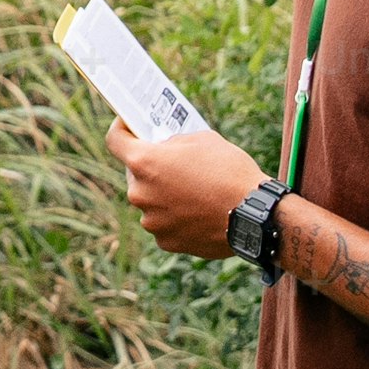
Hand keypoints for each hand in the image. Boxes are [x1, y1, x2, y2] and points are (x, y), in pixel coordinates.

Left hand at [110, 120, 268, 258]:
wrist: (254, 215)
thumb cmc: (230, 171)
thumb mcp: (202, 140)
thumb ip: (174, 143)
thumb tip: (164, 149)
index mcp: (145, 163)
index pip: (115, 140)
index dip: (121, 129)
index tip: (128, 127)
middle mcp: (140, 193)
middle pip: (135, 174)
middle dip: (151, 168)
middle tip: (172, 163)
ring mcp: (151, 221)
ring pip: (151, 202)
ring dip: (164, 195)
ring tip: (192, 190)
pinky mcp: (166, 242)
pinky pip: (165, 224)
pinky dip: (176, 217)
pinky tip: (198, 212)